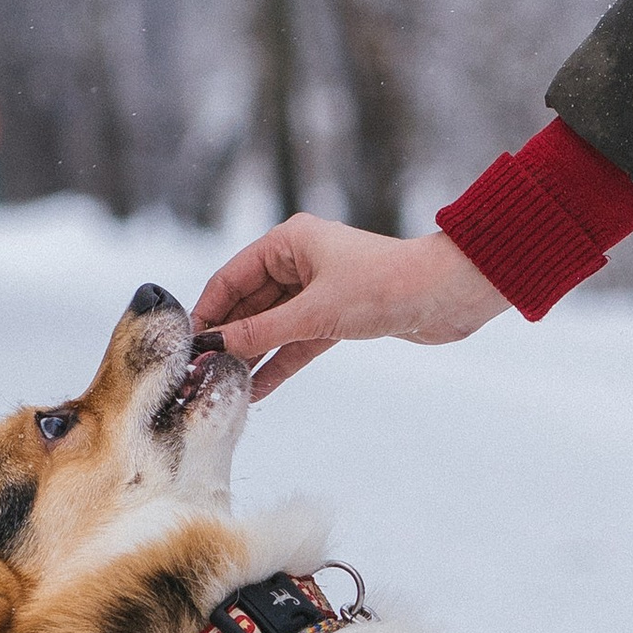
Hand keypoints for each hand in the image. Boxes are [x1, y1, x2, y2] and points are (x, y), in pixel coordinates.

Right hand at [192, 218, 508, 399]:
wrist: (447, 296)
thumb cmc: (385, 285)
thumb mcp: (315, 312)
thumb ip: (263, 331)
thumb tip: (217, 347)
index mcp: (290, 242)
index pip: (232, 277)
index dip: (208, 311)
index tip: (185, 344)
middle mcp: (301, 261)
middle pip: (249, 303)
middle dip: (227, 337)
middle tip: (198, 372)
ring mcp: (319, 290)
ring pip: (273, 326)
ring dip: (252, 355)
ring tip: (222, 387)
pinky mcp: (339, 317)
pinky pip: (298, 341)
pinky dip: (280, 363)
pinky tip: (258, 390)